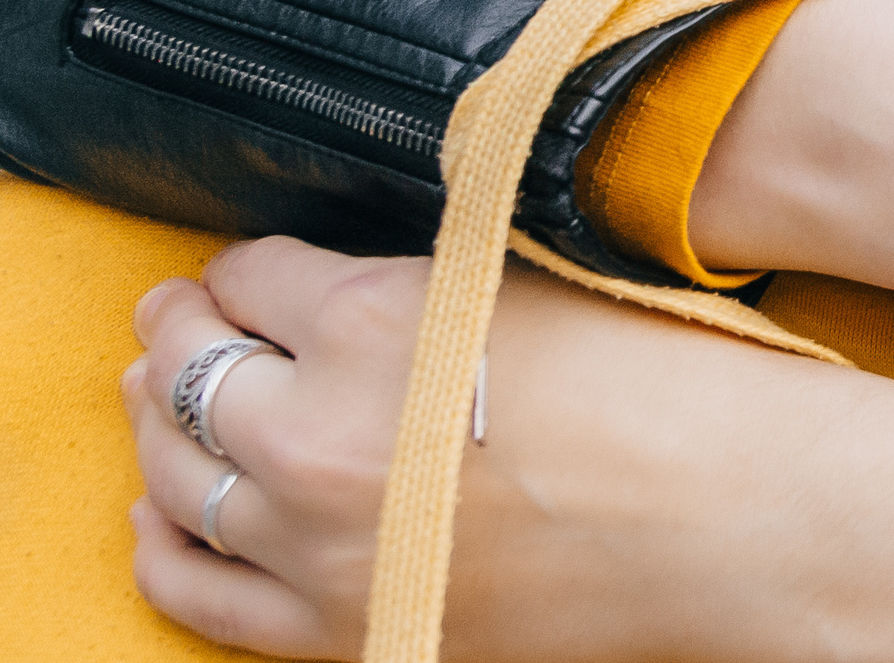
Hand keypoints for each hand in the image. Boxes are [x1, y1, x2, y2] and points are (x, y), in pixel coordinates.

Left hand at [124, 237, 893, 662]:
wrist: (735, 518)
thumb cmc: (661, 383)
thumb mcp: (524, 284)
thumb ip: (408, 278)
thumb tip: (325, 279)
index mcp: (370, 321)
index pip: (250, 275)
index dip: (246, 266)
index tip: (249, 269)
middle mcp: (315, 435)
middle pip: (186, 370)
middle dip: (178, 331)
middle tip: (179, 314)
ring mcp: (317, 546)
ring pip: (172, 474)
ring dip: (158, 424)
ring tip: (160, 395)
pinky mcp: (340, 627)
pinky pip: (194, 586)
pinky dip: (164, 539)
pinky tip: (164, 509)